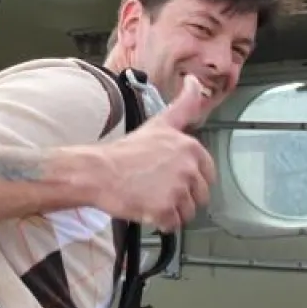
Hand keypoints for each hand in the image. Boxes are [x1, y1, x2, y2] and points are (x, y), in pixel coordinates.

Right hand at [94, 74, 216, 231]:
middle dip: (180, 197)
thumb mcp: (159, 123)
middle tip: (157, 188)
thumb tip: (195, 83)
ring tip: (149, 197)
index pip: (208, 175)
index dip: (189, 180)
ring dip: (170, 211)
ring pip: (187, 213)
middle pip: (199, 197)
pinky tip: (146, 208)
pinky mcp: (165, 209)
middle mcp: (188, 167)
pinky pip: (172, 225)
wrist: (98, 171)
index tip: (169, 177)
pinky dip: (160, 222)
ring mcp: (177, 189)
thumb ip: (185, 104)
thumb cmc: (126, 151)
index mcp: (191, 148)